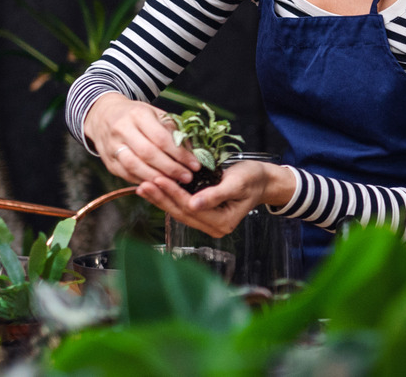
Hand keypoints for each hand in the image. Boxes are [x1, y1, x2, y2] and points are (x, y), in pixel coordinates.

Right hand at [83, 92, 199, 187]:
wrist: (104, 116)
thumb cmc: (137, 116)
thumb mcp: (156, 114)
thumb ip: (174, 131)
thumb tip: (194, 152)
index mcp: (138, 114)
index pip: (161, 138)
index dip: (180, 154)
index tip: (195, 164)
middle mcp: (122, 130)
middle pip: (148, 153)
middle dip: (171, 168)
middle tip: (187, 177)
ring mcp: (112, 147)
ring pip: (135, 166)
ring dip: (157, 178)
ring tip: (175, 183)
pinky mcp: (108, 162)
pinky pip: (127, 175)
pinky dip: (144, 181)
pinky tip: (159, 184)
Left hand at [138, 161, 296, 238]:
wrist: (263, 180)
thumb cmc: (253, 178)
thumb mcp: (237, 183)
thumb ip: (215, 195)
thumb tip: (193, 205)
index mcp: (223, 222)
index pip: (191, 208)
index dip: (173, 194)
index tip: (158, 179)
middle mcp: (214, 228)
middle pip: (181, 213)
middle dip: (161, 198)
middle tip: (143, 184)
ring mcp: (208, 223)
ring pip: (179, 212)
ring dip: (160, 199)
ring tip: (143, 187)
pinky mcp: (203, 215)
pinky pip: (182, 208)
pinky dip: (169, 198)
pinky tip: (156, 189)